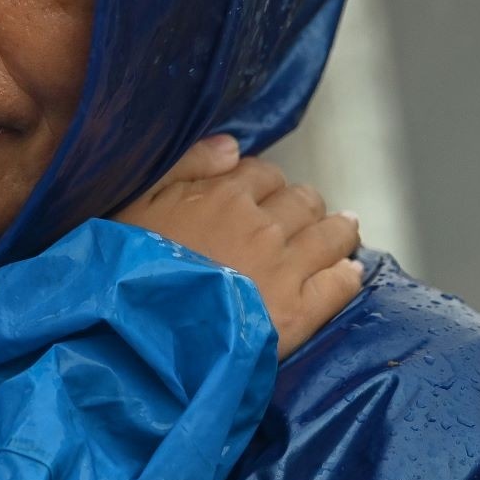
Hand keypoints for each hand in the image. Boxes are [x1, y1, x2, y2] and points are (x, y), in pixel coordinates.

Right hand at [112, 135, 363, 357]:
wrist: (142, 334)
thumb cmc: (129, 267)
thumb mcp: (136, 203)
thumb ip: (186, 166)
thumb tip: (234, 146)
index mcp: (225, 195)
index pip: (263, 173)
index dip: (264, 181)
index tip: (261, 194)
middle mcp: (263, 226)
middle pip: (302, 201)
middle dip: (303, 204)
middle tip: (302, 214)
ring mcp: (285, 270)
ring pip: (329, 237)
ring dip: (338, 229)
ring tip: (344, 229)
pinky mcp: (300, 314)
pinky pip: (338, 285)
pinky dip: (348, 275)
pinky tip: (350, 271)